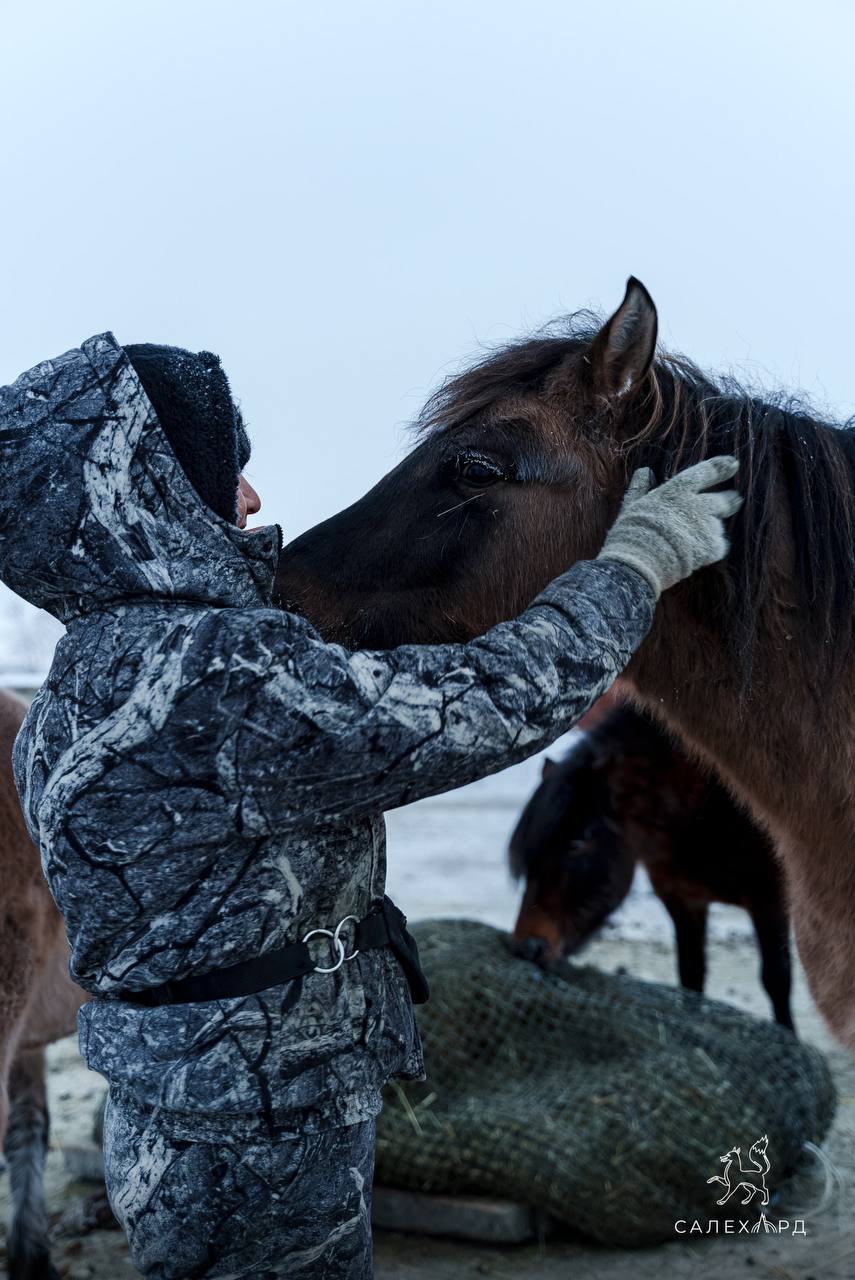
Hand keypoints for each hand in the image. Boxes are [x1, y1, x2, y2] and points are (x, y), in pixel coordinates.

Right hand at [597, 456, 741, 595]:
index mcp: (678, 491)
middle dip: (731, 499)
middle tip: (735, 499)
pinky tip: (698, 555)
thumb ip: (641, 488)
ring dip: (712, 529)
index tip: (732, 464)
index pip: (706, 472)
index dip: (721, 467)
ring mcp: (707, 526)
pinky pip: (719, 546)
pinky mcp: (712, 547)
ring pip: (719, 525)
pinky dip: (712, 549)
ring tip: (696, 540)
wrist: (640, 563)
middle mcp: (697, 505)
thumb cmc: (631, 533)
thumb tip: (644, 471)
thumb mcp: (632, 506)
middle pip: (724, 500)